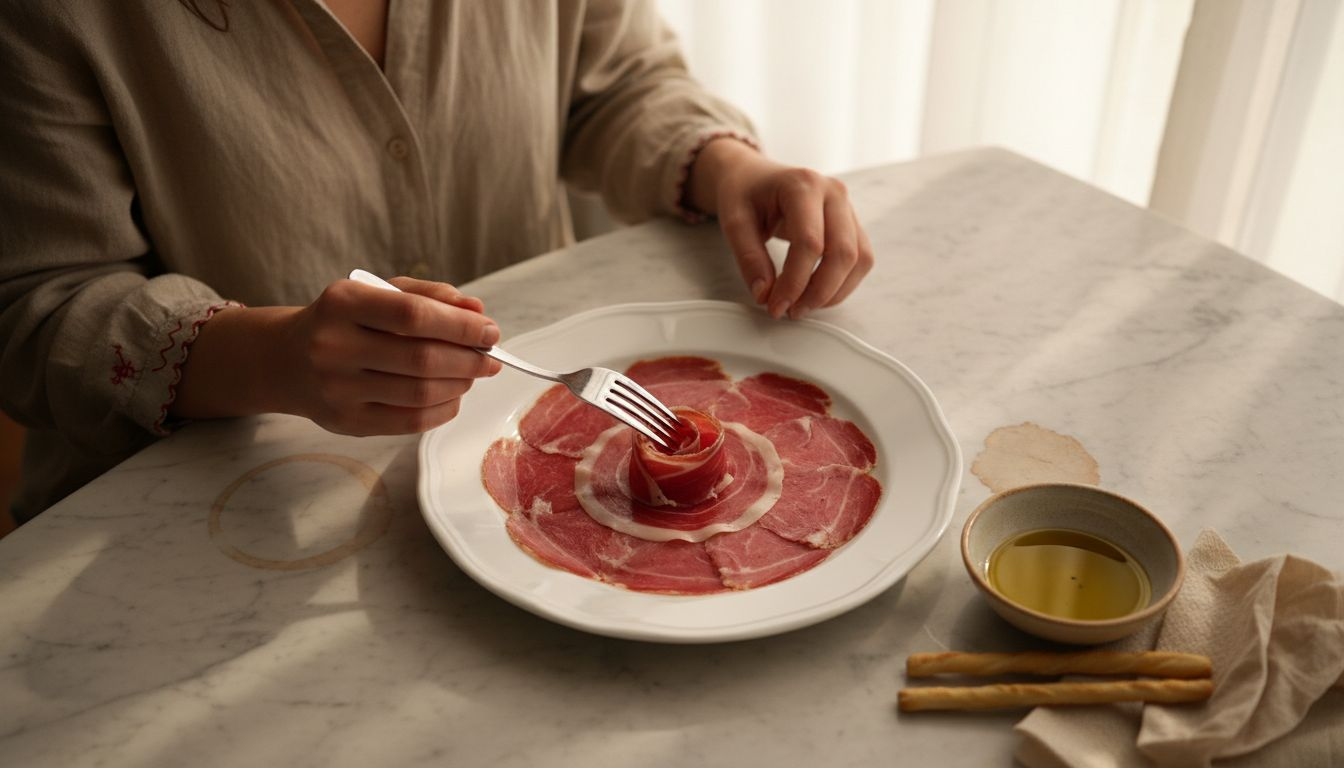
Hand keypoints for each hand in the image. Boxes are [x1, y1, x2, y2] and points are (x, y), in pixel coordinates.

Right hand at [172, 277, 501, 434]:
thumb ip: (427, 295)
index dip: (460, 326)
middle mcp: (334, 346)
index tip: (490, 331)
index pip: (413, 315)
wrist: (285, 360)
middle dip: (468, 359)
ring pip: (419, 392)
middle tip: (491, 358)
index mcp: (342, 304)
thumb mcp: (376, 293)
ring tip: (472, 374)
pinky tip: (453, 396)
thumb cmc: (344, 321)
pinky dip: (443, 409)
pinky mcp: (347, 422)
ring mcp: (338, 389)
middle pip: (421, 358)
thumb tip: (477, 310)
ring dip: (460, 384)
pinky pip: (410, 421)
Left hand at [687, 138, 873, 319]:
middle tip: (790, 311)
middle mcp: (833, 193)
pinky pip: (860, 259)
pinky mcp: (852, 224)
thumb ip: (748, 257)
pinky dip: (842, 284)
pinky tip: (815, 293)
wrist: (754, 176)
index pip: (810, 243)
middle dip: (818, 292)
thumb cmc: (744, 194)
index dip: (795, 282)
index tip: (775, 306)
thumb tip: (765, 295)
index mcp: (803, 185)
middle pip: (843, 253)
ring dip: (834, 292)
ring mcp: (848, 207)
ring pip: (859, 259)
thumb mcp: (734, 221)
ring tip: (802, 306)